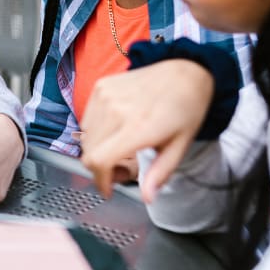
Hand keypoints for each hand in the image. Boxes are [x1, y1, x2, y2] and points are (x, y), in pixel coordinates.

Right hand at [79, 59, 212, 201]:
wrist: (184, 71)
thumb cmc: (185, 109)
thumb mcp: (179, 146)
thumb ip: (160, 174)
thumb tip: (147, 197)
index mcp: (138, 127)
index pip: (99, 160)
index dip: (100, 181)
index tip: (108, 189)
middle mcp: (116, 110)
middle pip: (88, 152)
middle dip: (100, 169)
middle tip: (120, 168)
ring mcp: (105, 96)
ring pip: (85, 137)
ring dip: (96, 149)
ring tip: (119, 148)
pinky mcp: (101, 87)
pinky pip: (87, 118)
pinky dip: (95, 131)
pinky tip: (115, 129)